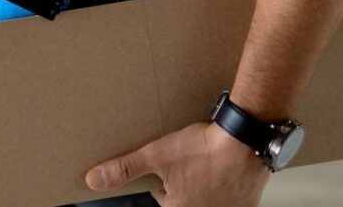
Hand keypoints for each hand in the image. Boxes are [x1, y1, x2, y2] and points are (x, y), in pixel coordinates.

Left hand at [86, 122, 269, 206]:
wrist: (246, 141)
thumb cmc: (206, 150)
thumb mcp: (157, 155)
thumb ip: (125, 169)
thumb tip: (95, 180)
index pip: (161, 199)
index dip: (163, 180)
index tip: (172, 166)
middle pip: (184, 198)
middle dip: (185, 180)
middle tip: (191, 160)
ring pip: (208, 197)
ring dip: (206, 182)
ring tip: (208, 161)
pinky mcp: (247, 202)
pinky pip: (230, 195)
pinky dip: (227, 182)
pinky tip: (226, 165)